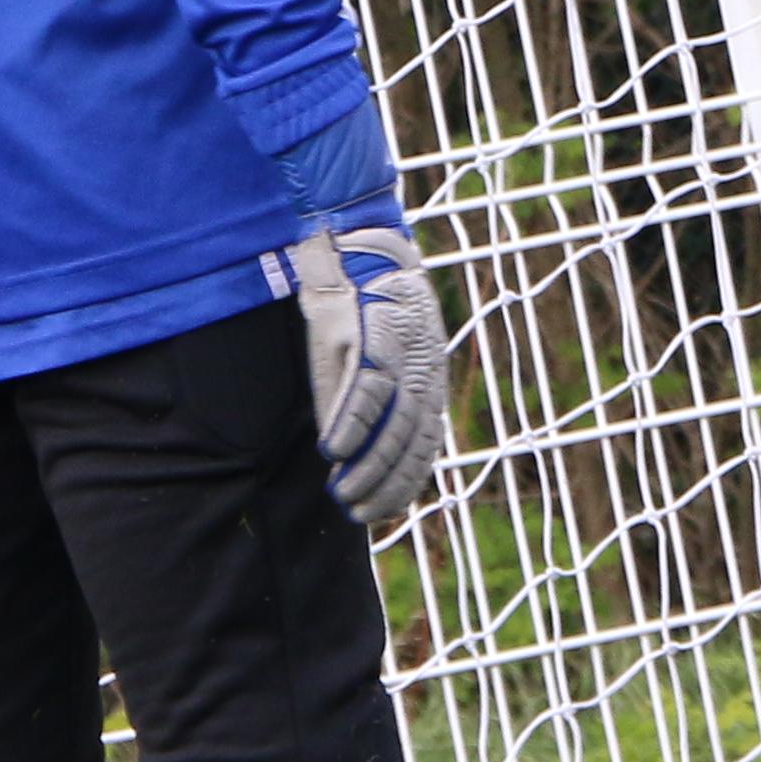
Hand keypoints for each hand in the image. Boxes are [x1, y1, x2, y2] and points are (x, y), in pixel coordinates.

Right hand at [292, 220, 451, 537]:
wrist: (358, 247)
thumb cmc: (364, 303)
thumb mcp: (380, 355)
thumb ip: (372, 400)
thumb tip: (348, 451)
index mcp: (428, 377)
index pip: (426, 442)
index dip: (407, 481)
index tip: (385, 509)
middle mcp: (422, 370)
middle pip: (409, 441)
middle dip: (385, 484)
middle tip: (360, 513)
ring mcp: (400, 355)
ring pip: (390, 424)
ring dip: (366, 466)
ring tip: (345, 494)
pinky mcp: (372, 338)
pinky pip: (364, 391)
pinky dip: (349, 426)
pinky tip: (332, 452)